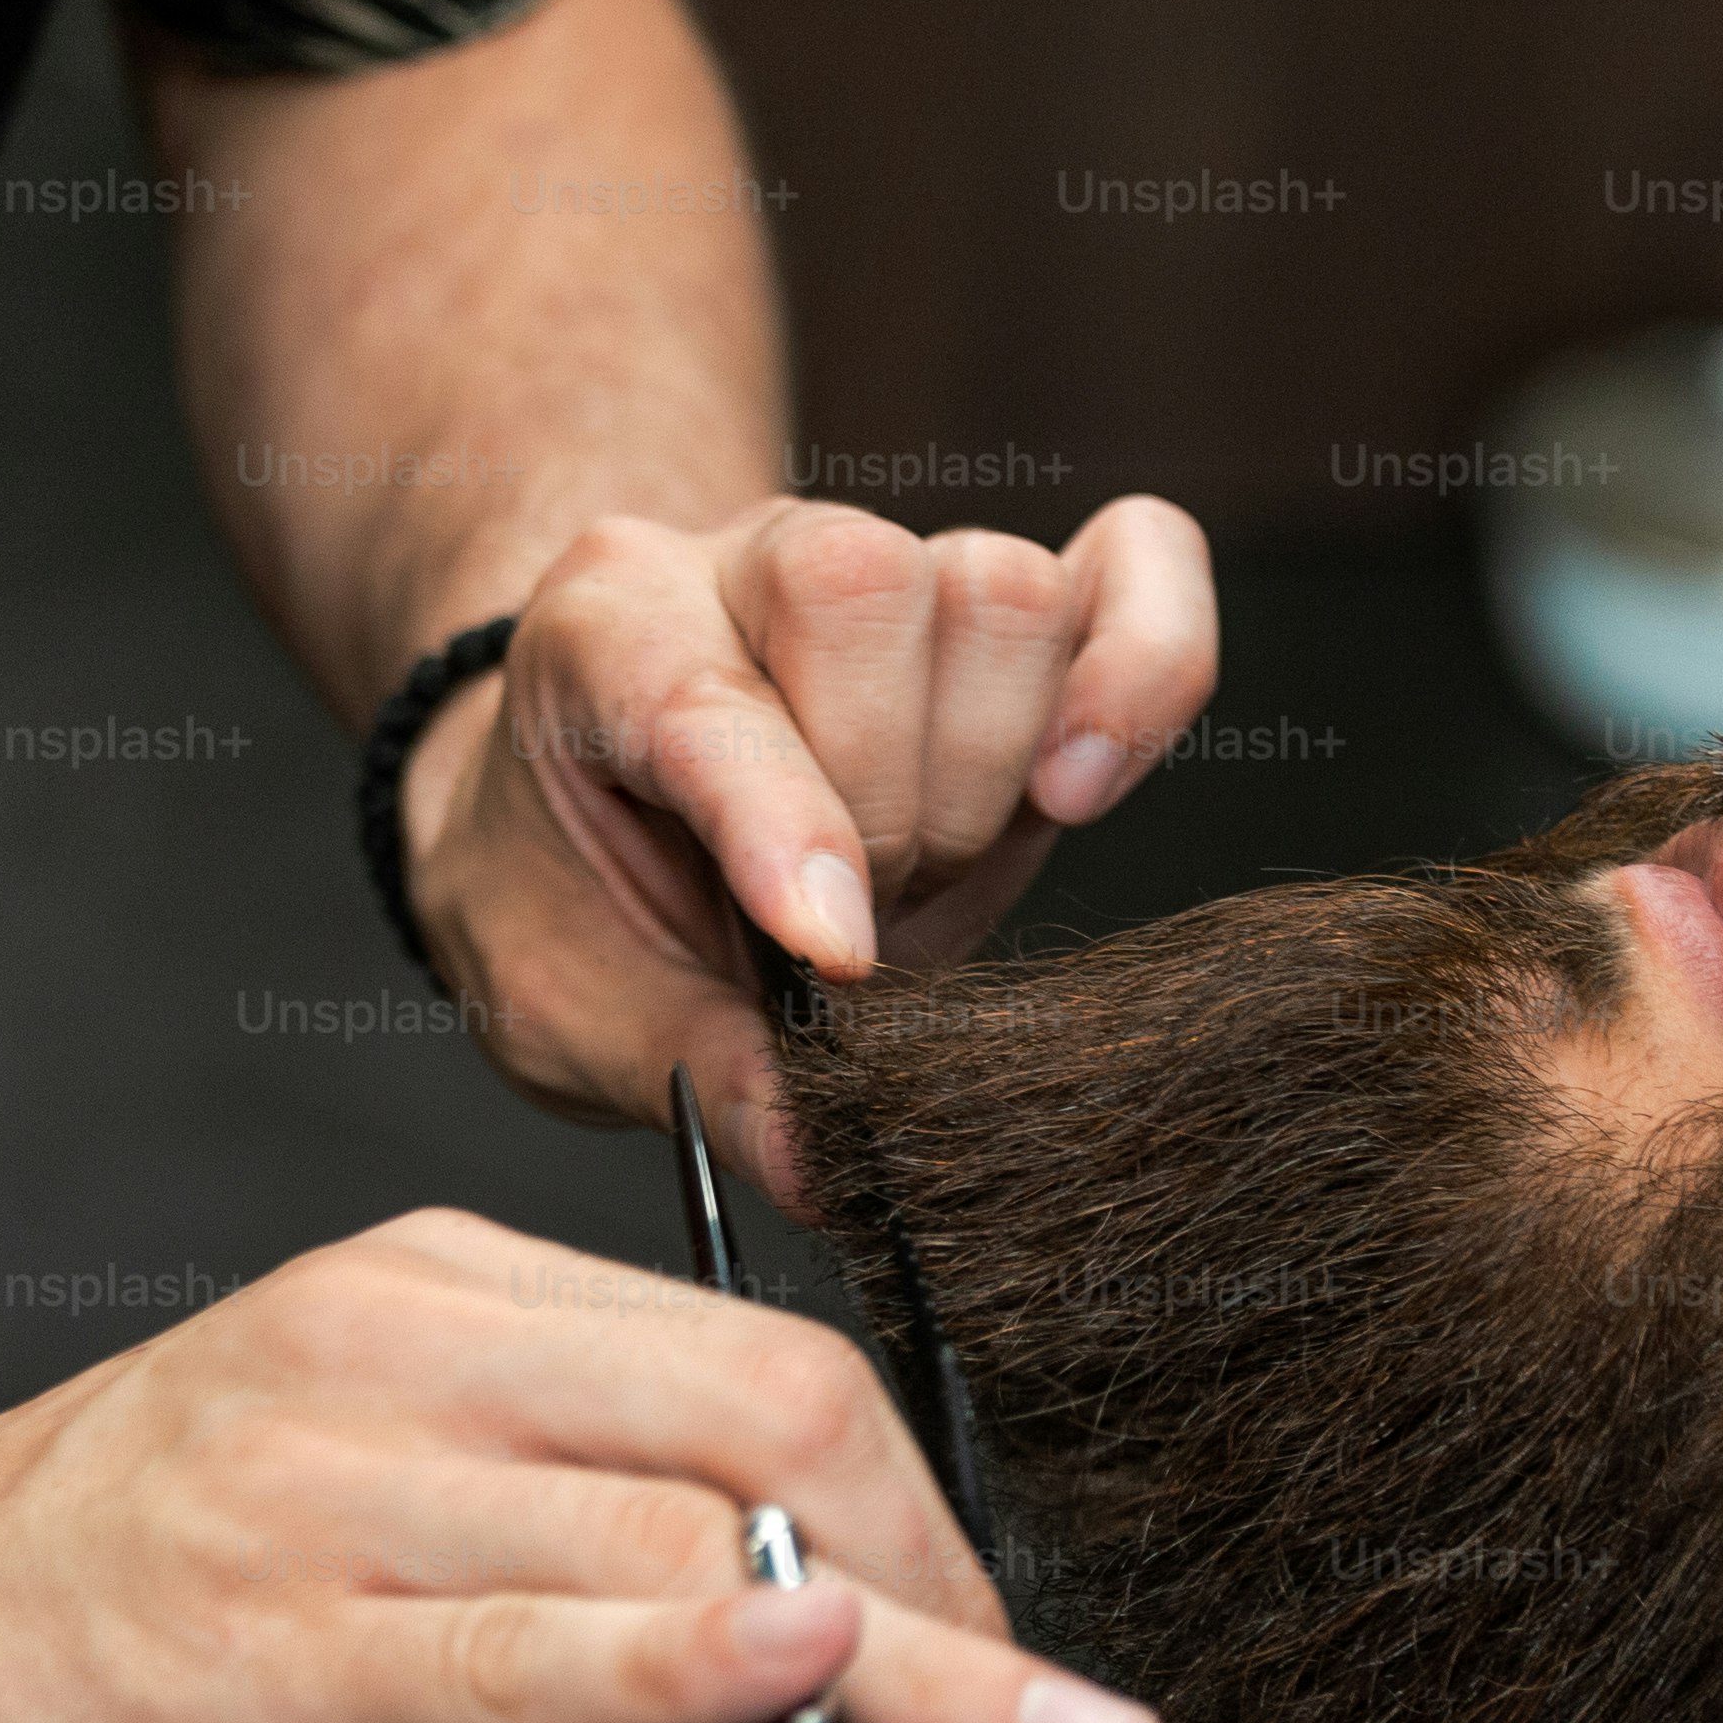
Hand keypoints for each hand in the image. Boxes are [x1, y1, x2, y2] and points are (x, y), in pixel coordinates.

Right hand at [0, 1212, 1162, 1722]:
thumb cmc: (123, 1627)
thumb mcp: (403, 1596)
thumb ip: (627, 1646)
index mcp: (445, 1296)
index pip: (776, 1368)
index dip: (941, 1542)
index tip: (1018, 1694)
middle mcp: (398, 1348)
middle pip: (779, 1414)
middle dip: (963, 1608)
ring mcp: (324, 1483)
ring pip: (691, 1524)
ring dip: (902, 1681)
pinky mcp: (259, 1640)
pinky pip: (518, 1638)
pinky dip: (684, 1650)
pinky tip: (810, 1665)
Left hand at [402, 494, 1215, 1197]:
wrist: (595, 817)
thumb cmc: (573, 890)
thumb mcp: (573, 1004)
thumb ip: (697, 1069)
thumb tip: (822, 1165)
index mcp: (603, 630)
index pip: (709, 693)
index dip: (788, 827)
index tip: (837, 954)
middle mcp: (751, 561)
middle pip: (870, 589)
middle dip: (887, 803)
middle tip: (855, 923)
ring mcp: (896, 564)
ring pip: (1002, 591)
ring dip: (987, 772)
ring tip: (918, 874)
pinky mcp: (1014, 604)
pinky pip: (1142, 556)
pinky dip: (1149, 665)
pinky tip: (1082, 784)